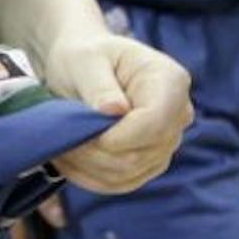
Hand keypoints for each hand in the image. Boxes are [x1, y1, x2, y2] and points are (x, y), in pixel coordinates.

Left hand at [41, 32, 192, 194]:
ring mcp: (166, 143)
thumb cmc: (84, 55)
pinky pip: (121, 183)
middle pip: (141, 154)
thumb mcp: (85, 59)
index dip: (117, 136)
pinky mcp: (149, 163)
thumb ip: (99, 85)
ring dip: (87, 165)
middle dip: (95, 152)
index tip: (83, 131)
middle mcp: (178, 116)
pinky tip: (69, 158)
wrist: (83, 67)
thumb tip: (115, 110)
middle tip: (60, 136)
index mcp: (170, 81)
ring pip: (129, 174)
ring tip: (60, 144)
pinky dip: (90, 176)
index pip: (154, 123)